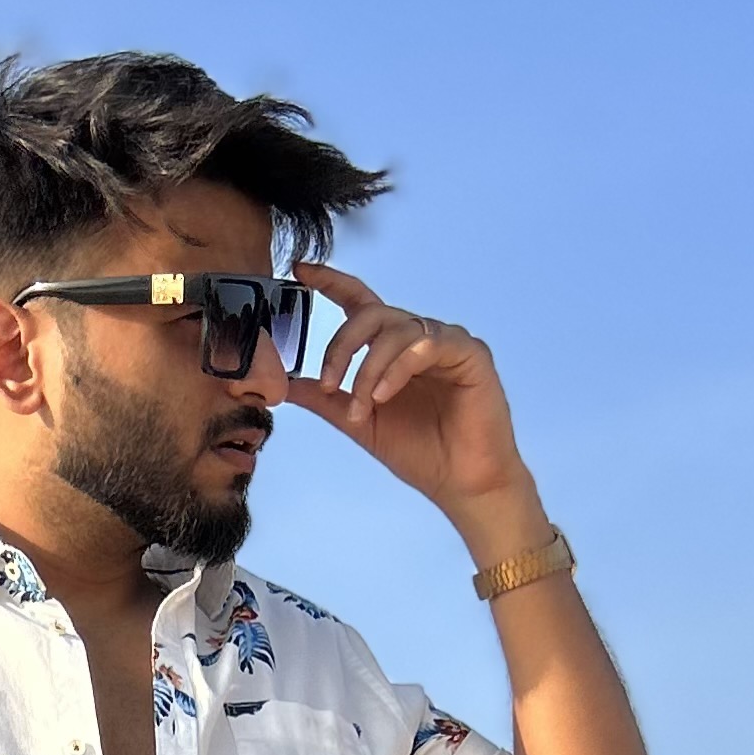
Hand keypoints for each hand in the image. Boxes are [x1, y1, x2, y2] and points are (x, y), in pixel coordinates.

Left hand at [285, 262, 536, 538]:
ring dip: (369, 369)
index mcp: (391, 349)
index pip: (360, 303)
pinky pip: (426, 344)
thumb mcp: (359, 423)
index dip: (331, 282)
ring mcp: (445, 342)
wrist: (462, 484)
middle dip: (341, 345)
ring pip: (396, 331)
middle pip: (372, 314)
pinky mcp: (470, 353)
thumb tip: (284, 385)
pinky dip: (398, 368)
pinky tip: (385, 396)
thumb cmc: (419, 453)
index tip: (301, 270)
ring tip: (363, 407)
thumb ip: (326, 400)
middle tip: (326, 382)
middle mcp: (418, 338)